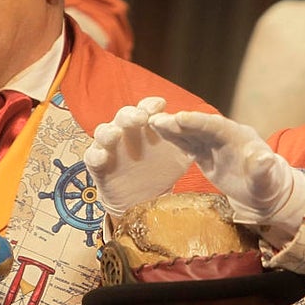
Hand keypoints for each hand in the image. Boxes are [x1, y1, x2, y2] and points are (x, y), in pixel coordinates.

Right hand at [84, 97, 194, 218]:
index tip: (160, 105)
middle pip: (125, 116)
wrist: (143, 198)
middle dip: (132, 115)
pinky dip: (96, 155)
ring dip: (109, 132)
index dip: (151, 105)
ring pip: (104, 132)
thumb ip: (191, 143)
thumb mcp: (179, 157)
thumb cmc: (161, 170)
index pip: (147, 109)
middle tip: (141, 118)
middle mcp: (126, 131)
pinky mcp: (99, 165)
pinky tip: (103, 157)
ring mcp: (110, 147)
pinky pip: (93, 157)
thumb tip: (211, 131)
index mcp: (146, 126)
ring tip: (116, 134)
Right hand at [149, 111, 304, 237]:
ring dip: (172, 128)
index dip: (199, 122)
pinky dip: (174, 138)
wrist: (263, 192)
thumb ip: (263, 169)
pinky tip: (157, 132)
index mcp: (239, 136)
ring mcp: (214, 143)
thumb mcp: (266, 180)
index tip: (181, 118)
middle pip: (200, 126)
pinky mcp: (205, 153)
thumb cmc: (267, 185)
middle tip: (157, 120)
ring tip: (151, 122)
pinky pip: (188, 143)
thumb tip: (264, 159)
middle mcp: (225, 135)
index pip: (217, 126)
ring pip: (191, 132)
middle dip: (180, 123)